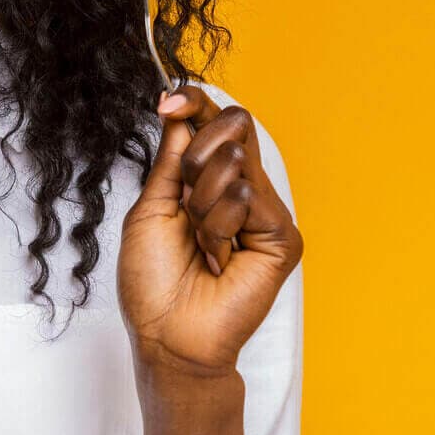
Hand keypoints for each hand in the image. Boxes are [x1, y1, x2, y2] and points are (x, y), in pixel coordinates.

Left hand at [118, 86, 302, 376]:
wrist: (168, 334)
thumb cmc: (153, 281)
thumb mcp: (152, 206)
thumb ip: (172, 157)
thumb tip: (179, 110)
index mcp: (210, 181)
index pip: (216, 123)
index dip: (195, 102)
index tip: (168, 100)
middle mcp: (243, 189)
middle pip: (235, 125)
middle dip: (195, 157)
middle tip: (185, 205)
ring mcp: (266, 211)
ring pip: (234, 163)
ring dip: (199, 206)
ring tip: (200, 246)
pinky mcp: (282, 236)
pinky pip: (246, 198)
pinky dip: (218, 227)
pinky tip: (218, 259)